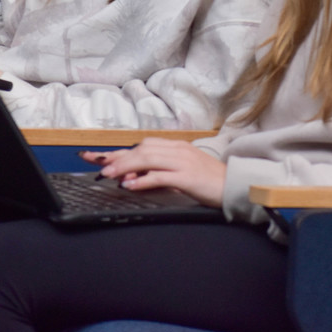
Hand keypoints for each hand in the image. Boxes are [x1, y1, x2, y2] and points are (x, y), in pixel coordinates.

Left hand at [82, 138, 226, 207]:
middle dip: (117, 157)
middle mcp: (178, 150)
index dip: (118, 151)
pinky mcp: (188, 176)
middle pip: (141, 149)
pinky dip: (143, 179)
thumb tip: (132, 177)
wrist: (235, 186)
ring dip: (125, 166)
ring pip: (148, 158)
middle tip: (97, 165)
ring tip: (108, 174)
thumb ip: (158, 172)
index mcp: (176, 147)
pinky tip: (130, 185)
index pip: (142, 145)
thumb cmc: (208, 182)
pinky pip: (160, 175)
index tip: (97, 156)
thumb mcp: (181, 173)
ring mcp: (183, 161)